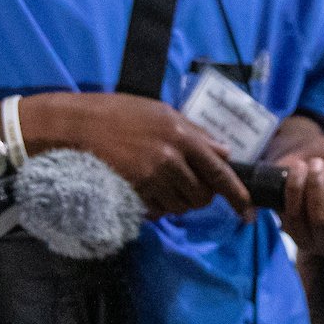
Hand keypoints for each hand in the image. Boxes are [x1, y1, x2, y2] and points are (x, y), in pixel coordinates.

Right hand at [23, 92, 250, 220]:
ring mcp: (151, 176)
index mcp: (182, 134)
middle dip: (199, 197)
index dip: (237, 194)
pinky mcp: (133, 191)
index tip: (247, 211)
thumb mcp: (160, 112)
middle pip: (202, 195)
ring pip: (180, 206)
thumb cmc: (118, 113)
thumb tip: (222, 153)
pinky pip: (157, 211)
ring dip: (176, 202)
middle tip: (186, 187)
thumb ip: (194, 133)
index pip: (219, 171)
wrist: (76, 126)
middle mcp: (171, 157)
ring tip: (160, 184)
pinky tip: (144, 190)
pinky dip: (156, 207)